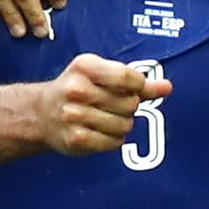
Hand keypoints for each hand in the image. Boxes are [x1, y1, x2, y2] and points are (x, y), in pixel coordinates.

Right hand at [38, 53, 172, 155]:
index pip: (127, 77)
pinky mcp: (76, 139)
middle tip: (114, 104)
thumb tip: (167, 87)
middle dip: (130, 106)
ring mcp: (74, 116)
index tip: (134, 88)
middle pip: (130, 103)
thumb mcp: (102, 75)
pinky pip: (115, 142)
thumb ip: (136, 81)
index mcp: (85, 66)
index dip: (139, 86)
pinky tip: (102, 131)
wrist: (41, 113)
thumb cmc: (77, 89)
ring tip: (107, 118)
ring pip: (125, 124)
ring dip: (123, 124)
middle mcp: (77, 90)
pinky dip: (114, 139)